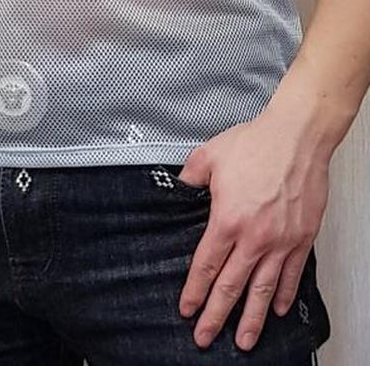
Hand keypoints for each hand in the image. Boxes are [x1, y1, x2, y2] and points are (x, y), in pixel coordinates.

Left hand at [176, 111, 329, 351]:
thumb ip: (189, 179)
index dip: (195, 291)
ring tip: (243, 341)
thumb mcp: (208, 156)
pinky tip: (277, 310)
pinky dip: (284, 295)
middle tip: (205, 338)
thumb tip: (176, 190)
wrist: (297, 137)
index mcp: (228, 219)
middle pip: (231, 286)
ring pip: (263, 289)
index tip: (187, 309)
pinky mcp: (302, 238)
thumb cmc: (257, 143)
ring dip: (251, 318)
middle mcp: (255, 237)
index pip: (207, 265)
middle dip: (216, 315)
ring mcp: (281, 241)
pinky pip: (292, 275)